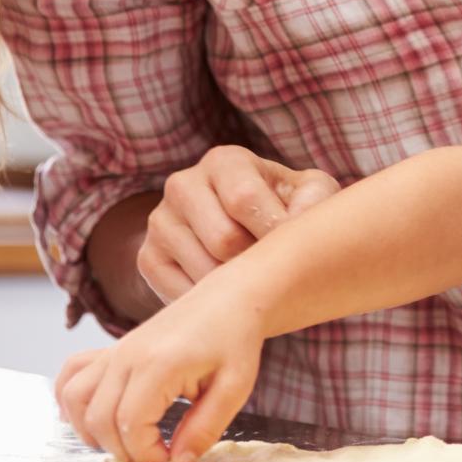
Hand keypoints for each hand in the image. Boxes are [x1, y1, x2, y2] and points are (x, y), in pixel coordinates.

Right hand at [55, 285, 263, 461]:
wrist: (230, 297)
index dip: (146, 455)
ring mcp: (115, 350)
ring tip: (127, 440)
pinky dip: (74, 402)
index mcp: (159, 364)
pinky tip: (96, 417)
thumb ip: (205, 428)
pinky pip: (71, 377)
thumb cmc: (236, 339)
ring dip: (93, 431)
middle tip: (155, 455)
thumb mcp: (234, 388)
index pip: (130, 426)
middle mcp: (127, 355)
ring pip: (76, 400)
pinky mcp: (112, 349)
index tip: (170, 459)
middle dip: (123, 450)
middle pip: (99, 420)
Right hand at [139, 145, 338, 302]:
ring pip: (203, 270)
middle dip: (256, 260)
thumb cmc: (284, 209)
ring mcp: (160, 222)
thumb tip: (294, 222)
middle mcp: (183, 184)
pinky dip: (213, 301)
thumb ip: (314, 200)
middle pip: (223, 240)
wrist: (244, 233)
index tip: (293, 245)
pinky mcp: (148, 258)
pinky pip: (181, 293)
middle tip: (273, 265)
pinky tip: (230, 290)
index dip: (275, 231)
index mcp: (225, 161)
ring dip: (237, 284)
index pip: (244, 199)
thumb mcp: (308, 195)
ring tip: (255, 277)